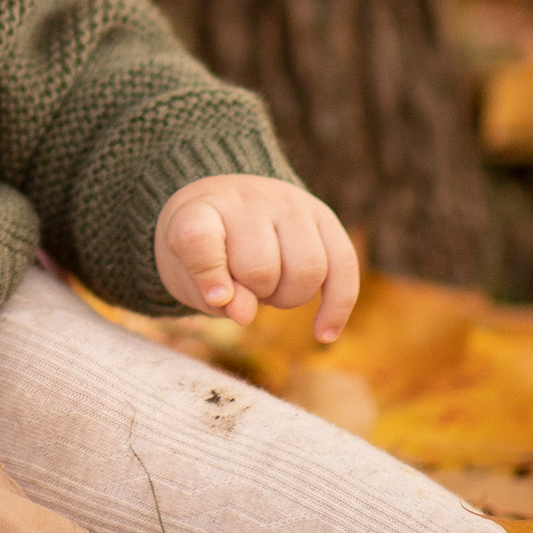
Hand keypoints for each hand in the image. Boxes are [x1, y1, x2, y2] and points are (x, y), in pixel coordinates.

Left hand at [155, 176, 359, 341]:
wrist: (226, 206)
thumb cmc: (204, 249)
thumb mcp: (188, 274)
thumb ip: (210, 296)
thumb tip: (245, 315)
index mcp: (198, 210)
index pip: (200, 239)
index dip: (208, 273)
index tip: (216, 299)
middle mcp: (247, 198)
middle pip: (261, 267)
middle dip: (254, 294)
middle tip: (244, 286)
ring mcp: (289, 202)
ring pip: (307, 269)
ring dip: (288, 297)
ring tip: (270, 288)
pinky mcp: (324, 216)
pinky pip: (344, 266)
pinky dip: (337, 305)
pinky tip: (323, 333)